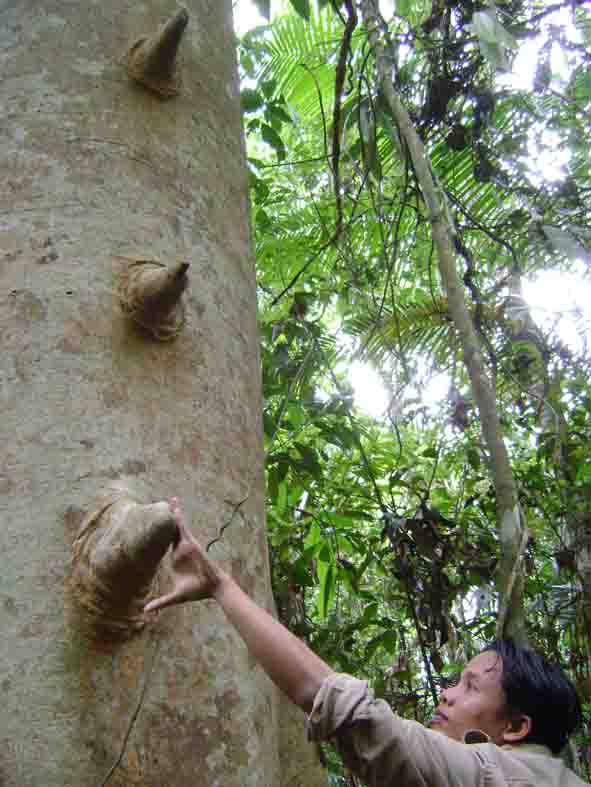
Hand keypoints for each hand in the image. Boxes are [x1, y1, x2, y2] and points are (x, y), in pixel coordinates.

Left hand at [144, 497, 225, 611]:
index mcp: (176, 559)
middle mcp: (181, 549)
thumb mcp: (175, 597)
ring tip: (171, 499)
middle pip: (171, 530)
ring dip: (175, 512)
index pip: (166, 543)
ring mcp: (187, 545)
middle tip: (162, 503)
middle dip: (168, 517)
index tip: (152, 524)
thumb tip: (146, 610)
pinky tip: (175, 508)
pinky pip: (183, 528)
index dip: (159, 533)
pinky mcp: (191, 543)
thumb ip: (161, 602)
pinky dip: (179, 518)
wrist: (212, 588)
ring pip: (178, 526)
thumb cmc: (197, 591)